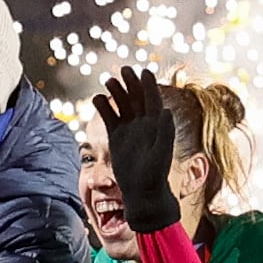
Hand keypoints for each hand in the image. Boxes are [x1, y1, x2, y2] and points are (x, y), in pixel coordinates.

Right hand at [92, 67, 180, 234]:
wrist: (142, 192)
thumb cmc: (155, 175)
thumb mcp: (162, 154)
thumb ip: (165, 132)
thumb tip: (165, 110)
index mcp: (157, 125)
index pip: (153, 100)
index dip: (149, 86)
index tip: (144, 72)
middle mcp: (144, 124)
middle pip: (137, 98)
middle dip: (131, 84)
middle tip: (124, 70)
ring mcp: (130, 130)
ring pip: (122, 106)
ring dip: (117, 93)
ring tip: (109, 81)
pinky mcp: (117, 138)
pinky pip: (110, 118)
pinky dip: (104, 108)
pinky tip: (98, 99)